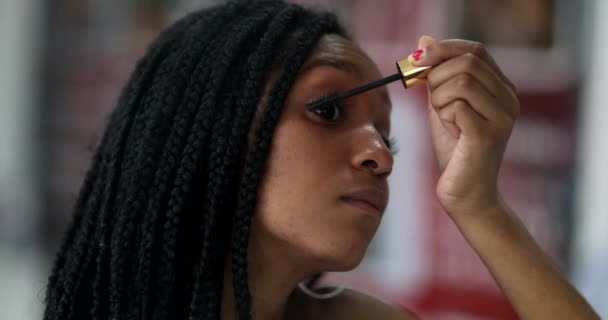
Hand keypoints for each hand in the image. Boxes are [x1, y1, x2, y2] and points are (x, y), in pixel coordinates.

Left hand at [410, 36, 518, 216]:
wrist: (466, 195)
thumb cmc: (454, 151)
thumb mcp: (442, 106)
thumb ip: (435, 76)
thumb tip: (424, 40)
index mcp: (501, 89)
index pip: (475, 50)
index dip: (444, 48)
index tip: (418, 57)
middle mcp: (509, 99)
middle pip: (467, 62)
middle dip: (437, 77)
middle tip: (432, 100)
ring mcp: (502, 117)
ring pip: (461, 82)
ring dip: (439, 98)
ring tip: (444, 119)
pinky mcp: (488, 135)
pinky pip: (457, 107)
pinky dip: (444, 115)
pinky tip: (451, 132)